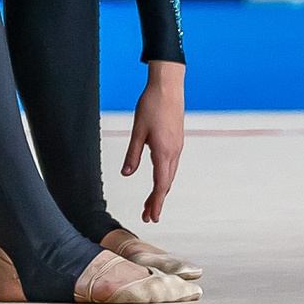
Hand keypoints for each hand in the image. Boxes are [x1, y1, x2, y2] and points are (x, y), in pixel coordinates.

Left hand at [121, 59, 185, 221]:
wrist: (168, 86)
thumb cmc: (151, 105)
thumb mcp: (138, 130)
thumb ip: (133, 154)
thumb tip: (127, 174)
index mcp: (164, 152)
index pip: (161, 184)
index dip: (155, 202)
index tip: (151, 217)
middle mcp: (174, 152)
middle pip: (166, 183)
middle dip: (157, 201)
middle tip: (147, 216)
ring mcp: (177, 147)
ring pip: (170, 175)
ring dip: (161, 190)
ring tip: (150, 203)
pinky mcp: (177, 141)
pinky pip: (172, 165)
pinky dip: (165, 178)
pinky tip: (159, 180)